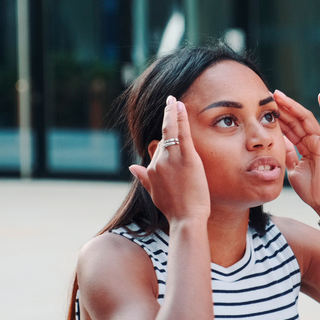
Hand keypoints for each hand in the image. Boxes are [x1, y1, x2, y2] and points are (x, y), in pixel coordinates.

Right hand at [129, 96, 210, 224]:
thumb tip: (132, 167)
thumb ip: (143, 177)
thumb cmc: (174, 209)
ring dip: (172, 112)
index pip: (159, 148)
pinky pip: (182, 133)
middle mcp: (158, 161)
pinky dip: (180, 118)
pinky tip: (179, 106)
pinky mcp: (187, 158)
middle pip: (164, 137)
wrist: (186, 219)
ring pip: (171, 131)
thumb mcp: (155, 192)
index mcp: (152, 169)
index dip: (166, 139)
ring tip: (173, 100)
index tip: (168, 120)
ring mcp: (172, 159)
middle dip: (168, 119)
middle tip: (169, 101)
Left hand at [274, 90, 319, 219]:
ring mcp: (319, 142)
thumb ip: (288, 153)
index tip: (265, 107)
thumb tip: (279, 141)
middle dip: (282, 108)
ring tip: (280, 95)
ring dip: (293, 106)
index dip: (278, 117)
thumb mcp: (291, 167)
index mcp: (303, 147)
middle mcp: (311, 141)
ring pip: (305, 119)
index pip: (289, 128)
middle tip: (270, 95)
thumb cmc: (309, 188)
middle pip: (295, 120)